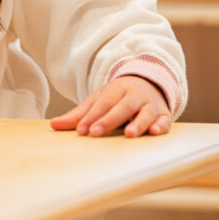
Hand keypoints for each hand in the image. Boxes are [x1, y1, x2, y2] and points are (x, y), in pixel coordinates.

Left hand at [50, 76, 171, 137]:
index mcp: (114, 90)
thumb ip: (78, 115)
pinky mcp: (163, 114)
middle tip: (95, 133)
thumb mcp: (97, 102)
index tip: (80, 131)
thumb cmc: (116, 99)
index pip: (101, 103)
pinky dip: (161, 125)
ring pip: (145, 112)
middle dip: (108, 120)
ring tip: (129, 135)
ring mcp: (149, 104)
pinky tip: (154, 132)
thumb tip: (53, 125)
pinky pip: (165, 119)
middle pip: (121, 107)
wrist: (146, 85)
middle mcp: (133, 95)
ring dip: (138, 123)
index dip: (91, 117)